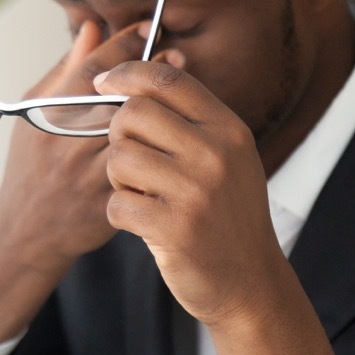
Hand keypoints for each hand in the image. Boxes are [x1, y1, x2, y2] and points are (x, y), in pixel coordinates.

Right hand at [0, 20, 153, 348]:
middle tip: (177, 55)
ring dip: (160, 109)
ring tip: (182, 91)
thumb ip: (66, 70)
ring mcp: (87, 175)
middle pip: (116, 98)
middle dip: (149, 73)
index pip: (90, 69)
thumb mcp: (36, 114)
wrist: (27, 232)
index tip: (148, 28)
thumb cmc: (32, 164)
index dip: (122, 44)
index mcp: (45, 116)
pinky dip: (159, 149)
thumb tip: (92, 27)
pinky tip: (177, 134)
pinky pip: (141, 170)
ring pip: (133, 134)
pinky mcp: (106, 202)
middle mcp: (65, 144)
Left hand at [94, 58, 285, 325]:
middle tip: (133, 162)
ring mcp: (196, 191)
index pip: (167, 80)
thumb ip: (191, 120)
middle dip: (120, 136)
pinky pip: (117, 203)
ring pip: (119, 158)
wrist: (250, 281)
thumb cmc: (227, 214)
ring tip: (143, 195)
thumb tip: (134, 79)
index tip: (104, 81)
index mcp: (228, 129)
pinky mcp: (175, 228)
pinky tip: (143, 223)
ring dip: (119, 179)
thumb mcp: (228, 157)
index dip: (127, 73)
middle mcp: (216, 153)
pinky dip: (121, 214)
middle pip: (134, 114)